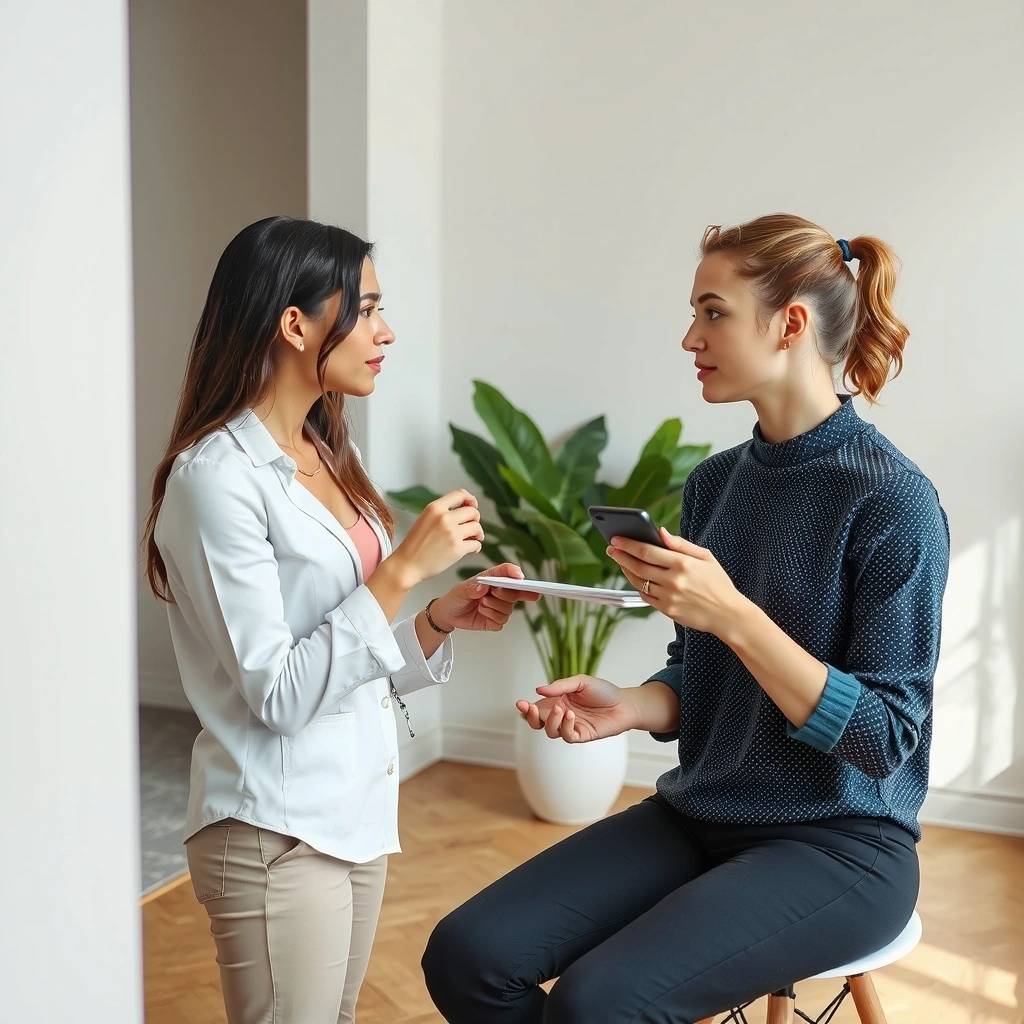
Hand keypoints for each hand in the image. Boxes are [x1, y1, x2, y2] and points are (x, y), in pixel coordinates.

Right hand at [390, 489, 483, 585]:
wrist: (407, 565)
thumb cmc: (414, 545)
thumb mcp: (425, 519)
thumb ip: (442, 513)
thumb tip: (466, 510)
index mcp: (435, 508)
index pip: (460, 493)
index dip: (471, 499)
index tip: (473, 506)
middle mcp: (444, 517)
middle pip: (473, 512)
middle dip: (475, 520)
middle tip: (471, 528)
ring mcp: (451, 533)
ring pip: (477, 527)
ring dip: (478, 534)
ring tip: (472, 539)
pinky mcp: (457, 548)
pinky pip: (476, 544)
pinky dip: (476, 547)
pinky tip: (471, 549)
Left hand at [429, 563, 539, 632]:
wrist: (448, 614)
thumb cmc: (456, 597)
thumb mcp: (460, 590)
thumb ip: (472, 588)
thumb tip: (483, 587)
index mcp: (492, 579)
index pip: (506, 573)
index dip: (514, 572)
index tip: (518, 576)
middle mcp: (498, 592)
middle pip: (514, 593)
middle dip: (505, 594)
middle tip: (492, 593)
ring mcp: (498, 607)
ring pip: (509, 608)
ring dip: (494, 607)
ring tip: (481, 604)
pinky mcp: (496, 620)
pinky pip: (502, 620)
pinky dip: (492, 617)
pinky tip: (482, 613)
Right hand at [516, 675, 639, 743]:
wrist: (624, 703)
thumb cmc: (603, 691)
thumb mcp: (580, 682)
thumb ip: (560, 686)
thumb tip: (538, 691)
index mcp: (557, 701)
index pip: (537, 708)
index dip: (526, 709)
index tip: (520, 703)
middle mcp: (561, 715)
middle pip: (538, 723)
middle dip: (532, 717)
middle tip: (533, 708)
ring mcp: (571, 726)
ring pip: (550, 731)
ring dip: (551, 721)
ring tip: (561, 708)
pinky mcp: (582, 735)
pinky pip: (567, 736)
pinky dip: (565, 726)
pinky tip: (571, 715)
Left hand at [606, 527, 745, 637]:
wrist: (728, 615)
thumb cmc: (719, 585)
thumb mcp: (705, 557)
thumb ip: (681, 544)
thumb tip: (661, 532)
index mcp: (682, 564)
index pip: (647, 551)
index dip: (628, 544)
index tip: (617, 538)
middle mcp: (673, 581)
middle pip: (638, 566)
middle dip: (621, 555)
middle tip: (612, 548)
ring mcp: (668, 597)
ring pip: (638, 581)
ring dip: (626, 570)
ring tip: (621, 561)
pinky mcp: (667, 610)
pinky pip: (645, 596)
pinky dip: (637, 586)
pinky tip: (635, 578)